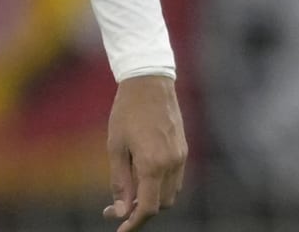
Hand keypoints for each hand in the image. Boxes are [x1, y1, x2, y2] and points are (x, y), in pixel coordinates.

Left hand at [103, 74, 186, 230]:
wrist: (149, 82)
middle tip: (117, 207)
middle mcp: (172, 164)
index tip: (120, 229)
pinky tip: (142, 175)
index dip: (134, 222)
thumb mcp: (115, 146)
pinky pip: (175, 179)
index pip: (149, 207)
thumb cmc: (126, 111)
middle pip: (162, 205)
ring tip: (129, 190)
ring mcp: (181, 157)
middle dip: (142, 211)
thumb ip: (119, 181)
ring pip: (171, 194)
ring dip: (152, 199)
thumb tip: (121, 210)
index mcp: (153, 164)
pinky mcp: (183, 150)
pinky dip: (160, 185)